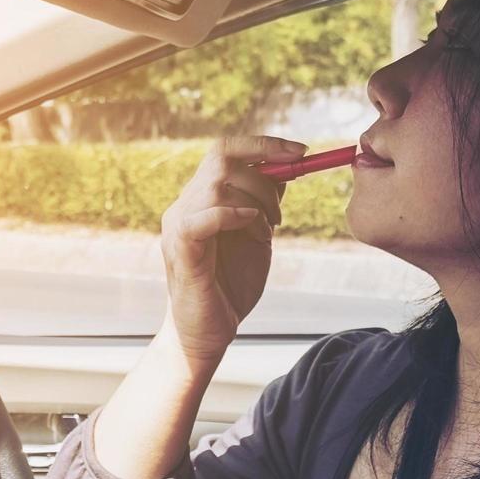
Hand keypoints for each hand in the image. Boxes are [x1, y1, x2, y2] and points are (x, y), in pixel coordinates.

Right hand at [159, 135, 304, 363]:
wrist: (208, 332)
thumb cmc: (230, 285)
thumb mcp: (257, 235)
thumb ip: (264, 203)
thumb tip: (284, 169)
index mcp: (201, 197)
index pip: (225, 150)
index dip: (264, 145)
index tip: (300, 152)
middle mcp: (185, 204)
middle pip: (223, 159)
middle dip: (266, 176)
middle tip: (281, 212)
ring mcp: (178, 224)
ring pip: (217, 185)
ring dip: (256, 202)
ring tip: (268, 230)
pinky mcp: (180, 249)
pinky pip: (202, 218)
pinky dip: (232, 215)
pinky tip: (253, 228)